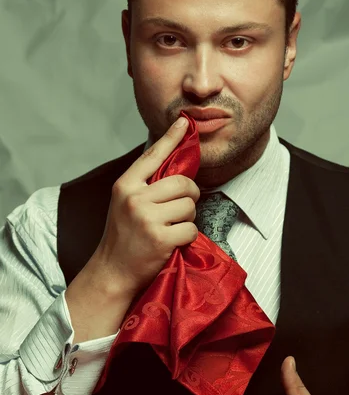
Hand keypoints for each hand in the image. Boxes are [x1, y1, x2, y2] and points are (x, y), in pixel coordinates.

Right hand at [93, 116, 199, 297]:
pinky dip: (187, 236)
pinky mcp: (160, 238)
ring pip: (190, 205)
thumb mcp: (124, 202)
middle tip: (181, 207)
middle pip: (183, 183)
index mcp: (125, 185)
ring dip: (187, 218)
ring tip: (170, 226)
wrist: (112, 271)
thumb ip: (145, 185)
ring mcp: (147, 218)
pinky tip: (172, 242)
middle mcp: (135, 198)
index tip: (186, 122)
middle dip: (190, 194)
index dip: (172, 137)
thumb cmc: (122, 235)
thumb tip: (175, 165)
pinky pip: (191, 228)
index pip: (153, 155)